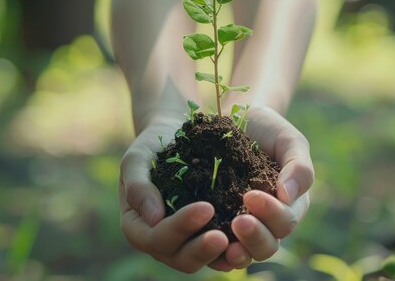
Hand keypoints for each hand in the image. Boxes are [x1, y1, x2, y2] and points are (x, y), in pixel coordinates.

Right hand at [119, 114, 228, 272]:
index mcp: (139, 229)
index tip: (206, 207)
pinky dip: (243, 244)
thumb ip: (138, 186)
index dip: (180, 227)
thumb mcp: (137, 159)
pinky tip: (257, 228)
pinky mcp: (215, 233)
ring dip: (227, 254)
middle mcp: (166, 243)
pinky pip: (229, 248)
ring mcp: (191, 242)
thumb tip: (153, 218)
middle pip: (183, 260)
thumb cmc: (151, 147)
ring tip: (242, 234)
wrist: (176, 135)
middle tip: (223, 236)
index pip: (158, 238)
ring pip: (210, 260)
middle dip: (202, 249)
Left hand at [209, 106, 314, 270]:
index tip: (252, 196)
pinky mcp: (214, 226)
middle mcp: (265, 223)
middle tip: (239, 221)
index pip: (285, 221)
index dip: (271, 214)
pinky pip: (215, 249)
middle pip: (267, 246)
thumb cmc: (267, 130)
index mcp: (288, 206)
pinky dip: (211, 252)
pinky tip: (203, 243)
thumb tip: (288, 197)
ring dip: (236, 253)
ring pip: (243, 254)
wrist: (234, 118)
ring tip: (224, 244)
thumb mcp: (288, 141)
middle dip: (255, 237)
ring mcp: (239, 228)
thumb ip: (298, 167)